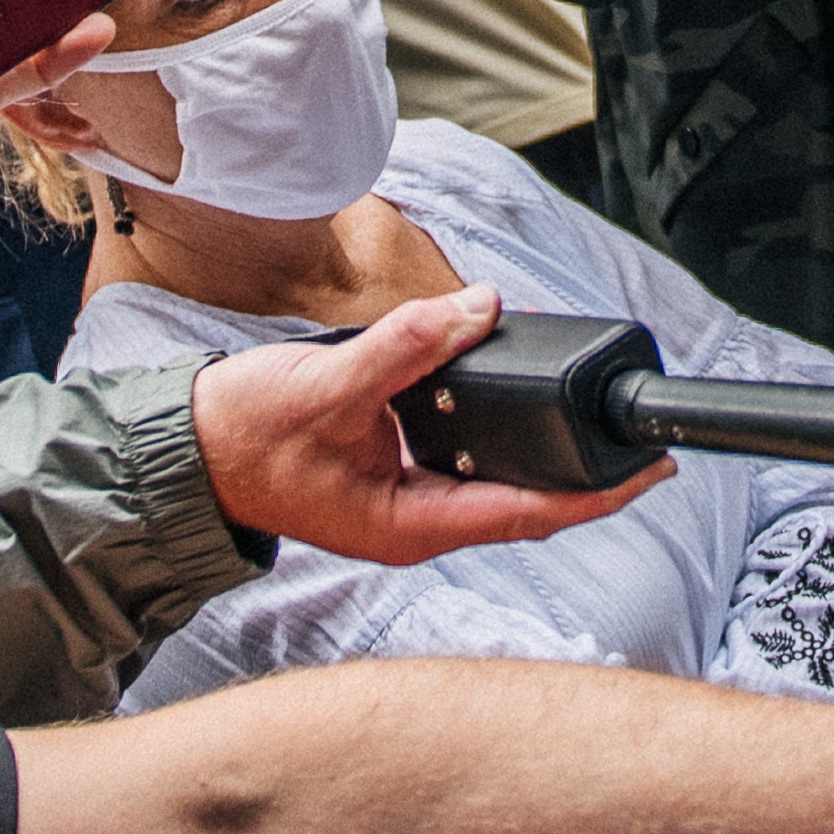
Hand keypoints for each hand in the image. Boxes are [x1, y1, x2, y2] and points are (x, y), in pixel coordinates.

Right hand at [193, 285, 664, 558]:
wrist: (182, 449)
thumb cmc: (244, 435)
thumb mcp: (329, 384)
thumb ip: (406, 346)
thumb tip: (477, 307)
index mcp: (412, 526)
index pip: (528, 513)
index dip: (597, 494)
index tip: (652, 472)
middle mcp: (417, 523)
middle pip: (522, 497)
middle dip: (579, 468)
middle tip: (636, 436)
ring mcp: (404, 501)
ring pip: (491, 472)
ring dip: (533, 441)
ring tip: (584, 408)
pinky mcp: (390, 473)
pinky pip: (458, 451)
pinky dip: (487, 420)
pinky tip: (505, 391)